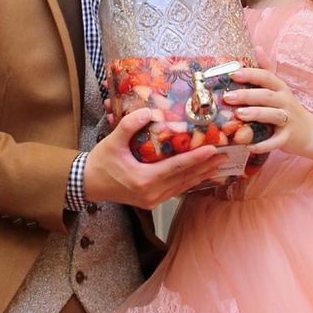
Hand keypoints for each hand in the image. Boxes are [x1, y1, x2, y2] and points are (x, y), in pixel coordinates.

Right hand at [83, 106, 223, 209]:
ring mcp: (152, 200)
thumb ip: (129, 126)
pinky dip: (190, 182)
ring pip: (183, 187)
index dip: (195, 158)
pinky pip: (176, 191)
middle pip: (185, 179)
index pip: (176, 168)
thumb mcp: (113, 141)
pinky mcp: (151, 201)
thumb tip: (148, 111)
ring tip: (218, 164)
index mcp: (144, 180)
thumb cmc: (101, 162)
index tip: (212, 149)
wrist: (87, 184)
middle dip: (205, 167)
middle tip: (225, 155)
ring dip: (201, 175)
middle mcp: (152, 193)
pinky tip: (200, 175)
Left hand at [224, 66, 312, 155]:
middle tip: (228, 97)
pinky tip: (249, 146)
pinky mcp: (288, 138)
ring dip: (255, 114)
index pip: (266, 77)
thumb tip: (257, 47)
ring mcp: (288, 120)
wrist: (311, 133)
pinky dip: (263, 144)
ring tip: (238, 114)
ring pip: (272, 115)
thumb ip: (267, 70)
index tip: (232, 74)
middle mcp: (285, 101)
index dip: (250, 74)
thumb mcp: (279, 88)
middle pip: (266, 95)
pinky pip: (275, 141)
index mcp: (280, 88)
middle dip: (247, 95)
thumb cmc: (288, 109)